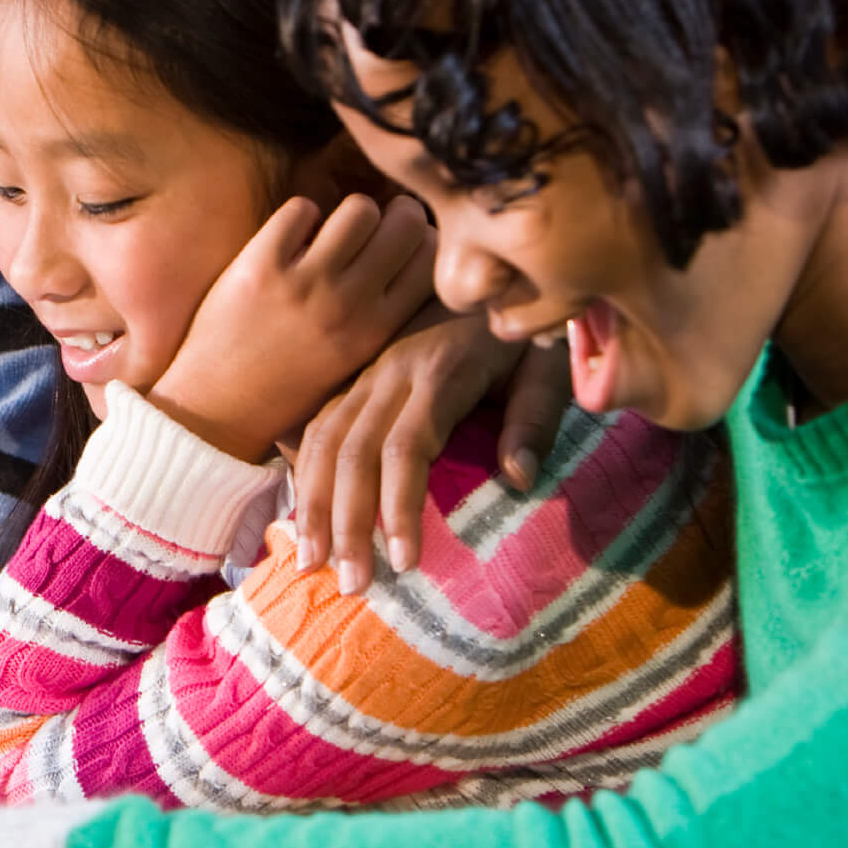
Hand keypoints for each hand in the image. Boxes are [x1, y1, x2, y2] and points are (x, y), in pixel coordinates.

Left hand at [149, 195, 430, 463]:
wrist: (220, 411)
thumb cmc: (292, 386)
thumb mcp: (355, 360)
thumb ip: (386, 314)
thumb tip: (415, 252)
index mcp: (377, 329)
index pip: (432, 258)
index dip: (423, 241)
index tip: (406, 245)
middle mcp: (348, 303)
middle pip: (407, 220)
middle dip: (396, 214)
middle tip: (377, 227)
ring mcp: (304, 283)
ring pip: (358, 208)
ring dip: (348, 215)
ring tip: (333, 235)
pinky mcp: (260, 266)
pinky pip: (301, 209)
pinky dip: (300, 217)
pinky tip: (292, 238)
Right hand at [293, 306, 570, 593]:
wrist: (490, 261)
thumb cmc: (529, 325)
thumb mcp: (549, 362)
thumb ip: (536, 416)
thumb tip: (517, 479)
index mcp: (440, 372)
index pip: (405, 449)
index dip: (399, 508)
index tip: (403, 564)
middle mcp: (391, 371)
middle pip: (352, 452)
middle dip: (345, 523)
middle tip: (351, 585)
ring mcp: (367, 370)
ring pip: (323, 438)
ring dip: (312, 502)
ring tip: (309, 561)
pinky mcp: (355, 373)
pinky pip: (316, 422)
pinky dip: (303, 470)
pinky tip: (299, 512)